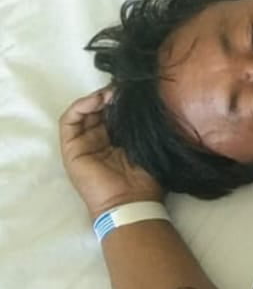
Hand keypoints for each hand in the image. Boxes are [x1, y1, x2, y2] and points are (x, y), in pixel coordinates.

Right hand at [60, 88, 163, 218]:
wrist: (131, 201)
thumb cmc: (146, 177)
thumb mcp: (146, 145)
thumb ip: (141, 126)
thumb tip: (145, 100)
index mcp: (118, 140)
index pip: (116, 112)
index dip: (123, 99)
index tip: (136, 89)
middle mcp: (99, 140)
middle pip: (100, 109)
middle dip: (111, 95)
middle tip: (125, 87)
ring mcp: (84, 144)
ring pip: (84, 112)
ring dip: (96, 98)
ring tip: (112, 92)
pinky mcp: (71, 149)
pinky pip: (69, 121)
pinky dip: (80, 106)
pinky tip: (97, 100)